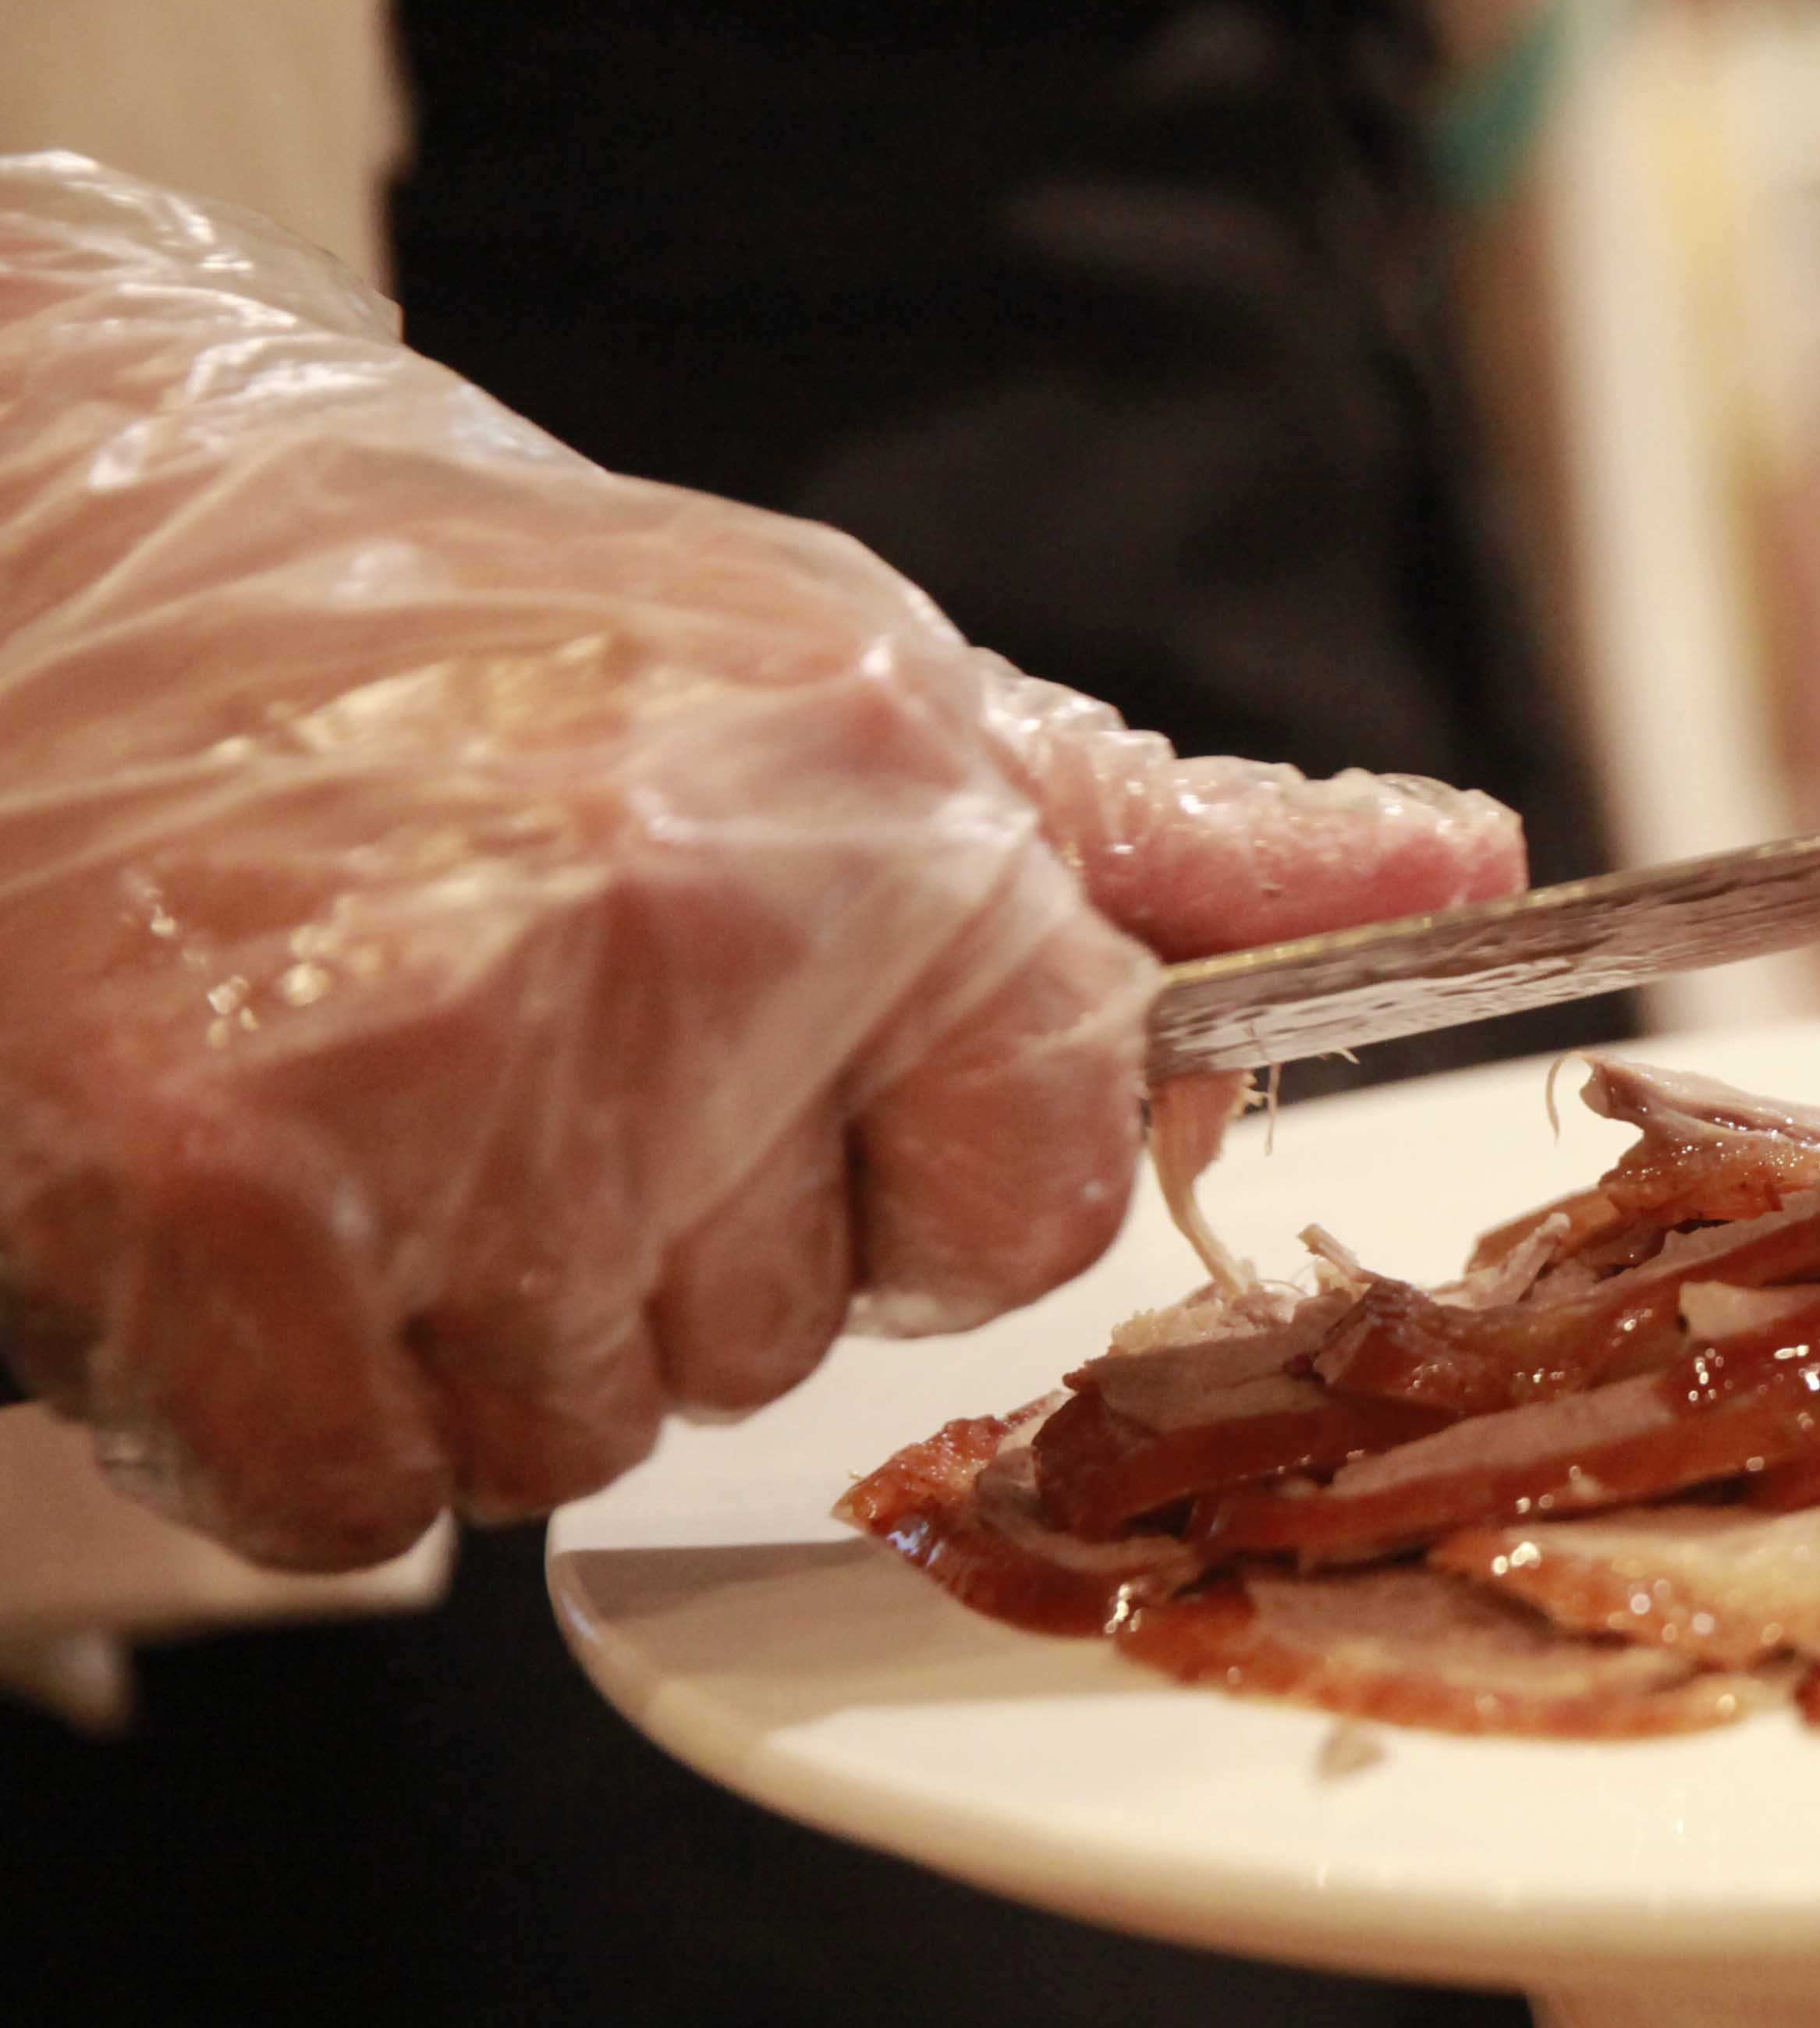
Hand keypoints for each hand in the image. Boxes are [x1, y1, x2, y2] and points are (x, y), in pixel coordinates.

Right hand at [0, 153, 1521, 1569]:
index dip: (914, 1179)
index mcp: (887, 801)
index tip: (777, 1076)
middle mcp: (693, 930)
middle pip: (787, 1335)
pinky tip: (221, 1184)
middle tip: (496, 1039)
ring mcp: (440, 1076)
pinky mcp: (200, 1209)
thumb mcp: (841, 681)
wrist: (14, 531)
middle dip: (658, 1243)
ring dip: (462, 1325)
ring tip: (346, 1078)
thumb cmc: (442, 630)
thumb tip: (1466, 863)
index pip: (1053, 1188)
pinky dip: (280, 1400)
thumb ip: (1157, 836)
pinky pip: (355, 1495)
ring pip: (570, 1435)